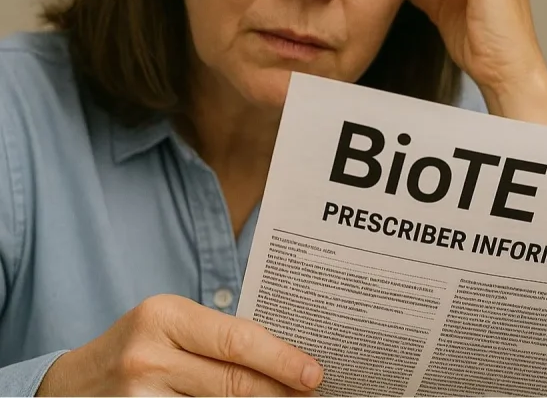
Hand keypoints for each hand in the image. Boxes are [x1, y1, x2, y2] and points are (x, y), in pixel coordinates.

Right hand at [36, 294, 322, 395]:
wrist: (72, 385)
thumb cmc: (139, 347)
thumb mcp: (171, 325)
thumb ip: (218, 336)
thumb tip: (286, 355)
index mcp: (164, 316)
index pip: (237, 341)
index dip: (282, 359)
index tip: (314, 373)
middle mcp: (147, 356)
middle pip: (232, 382)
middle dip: (279, 391)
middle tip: (311, 392)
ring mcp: (138, 396)